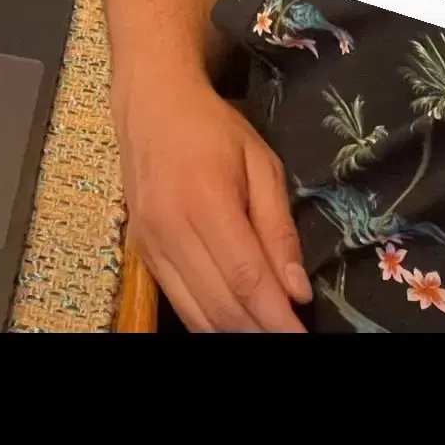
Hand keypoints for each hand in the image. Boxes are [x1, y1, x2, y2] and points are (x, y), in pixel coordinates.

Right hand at [116, 76, 312, 332]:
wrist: (152, 106)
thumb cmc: (214, 129)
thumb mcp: (262, 163)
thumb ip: (279, 228)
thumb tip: (297, 292)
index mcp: (207, 199)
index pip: (246, 278)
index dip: (276, 317)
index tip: (303, 336)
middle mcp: (171, 229)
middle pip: (221, 305)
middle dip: (261, 331)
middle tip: (293, 338)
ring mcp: (150, 245)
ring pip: (196, 314)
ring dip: (235, 334)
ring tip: (269, 331)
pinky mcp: (141, 255)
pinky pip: (178, 303)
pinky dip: (209, 323)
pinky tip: (237, 324)